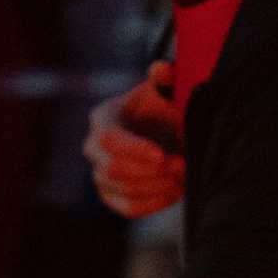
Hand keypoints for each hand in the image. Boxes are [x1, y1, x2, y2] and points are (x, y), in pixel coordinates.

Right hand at [86, 65, 184, 218]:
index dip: (136, 150)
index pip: (110, 140)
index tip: (162, 155)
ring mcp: (100, 175)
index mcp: (103, 118)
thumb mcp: (167, 89)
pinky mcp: (111, 197)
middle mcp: (93, 147)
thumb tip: (161, 69)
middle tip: (182, 165)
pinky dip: (154, 202)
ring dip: (158, 186)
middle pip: (113, 169)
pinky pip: (128, 208)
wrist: (168, 133)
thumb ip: (166, 77)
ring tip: (183, 176)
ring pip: (123, 190)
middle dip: (151, 171)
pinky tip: (174, 191)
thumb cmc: (165, 107)